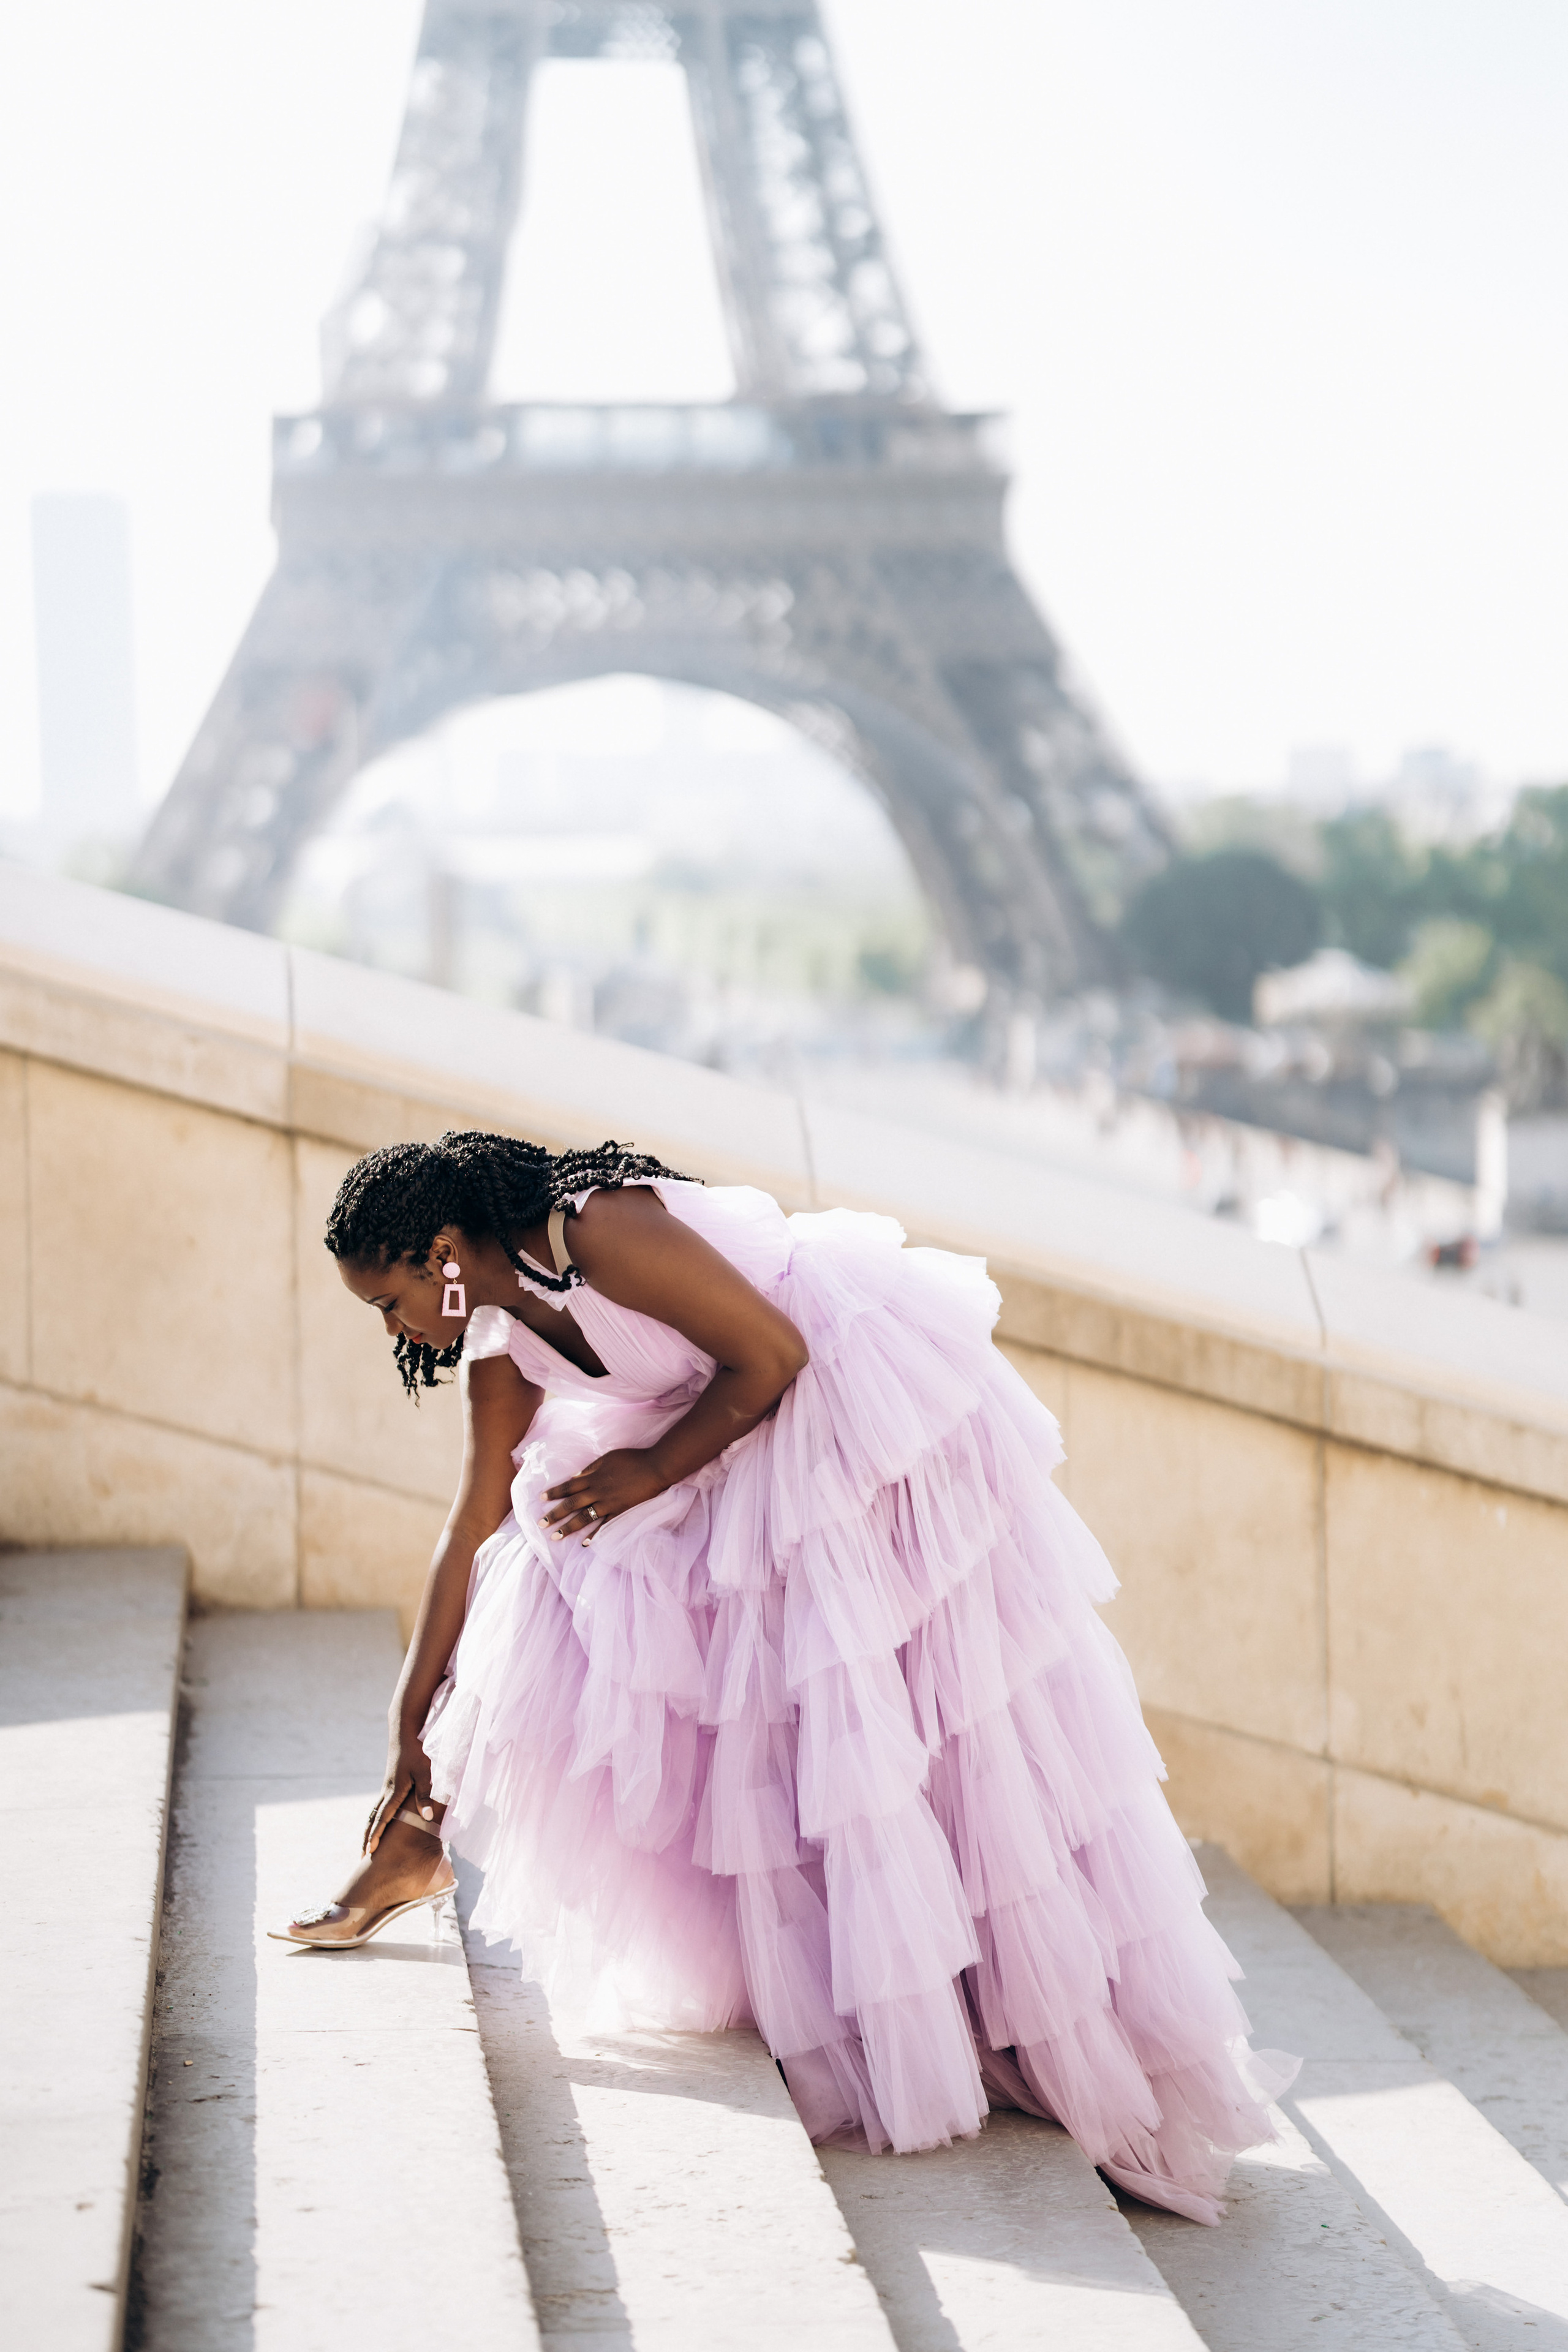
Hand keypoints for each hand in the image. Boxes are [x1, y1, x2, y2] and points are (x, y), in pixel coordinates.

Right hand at [364, 1728, 435, 1854]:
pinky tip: (377, 1824)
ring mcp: (386, 1787)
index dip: (376, 1836)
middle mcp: (387, 1791)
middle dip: (367, 1837)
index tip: (368, 1852)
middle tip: (361, 1856)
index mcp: (394, 1791)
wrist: (404, 1732)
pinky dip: (375, 1818)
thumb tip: (427, 1817)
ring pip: (374, 1812)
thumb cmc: (417, 1752)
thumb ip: (425, 1795)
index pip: (382, 1819)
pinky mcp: (390, 1783)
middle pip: (373, 1819)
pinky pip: (379, 1805)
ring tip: (365, 1844)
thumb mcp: (425, 1773)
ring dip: (369, 1829)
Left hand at [541, 1447, 666, 1540]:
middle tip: (541, 1524)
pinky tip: (584, 1544)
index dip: (554, 1492)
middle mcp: (597, 1492)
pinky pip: (604, 1526)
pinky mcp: (620, 1512)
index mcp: (593, 1477)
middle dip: (555, 1514)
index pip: (568, 1486)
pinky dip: (594, 1535)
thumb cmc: (631, 1459)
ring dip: (568, 1528)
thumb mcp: (608, 1458)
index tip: (540, 1499)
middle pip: (572, 1504)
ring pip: (584, 1517)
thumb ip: (590, 1468)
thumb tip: (574, 1477)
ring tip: (555, 1537)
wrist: (654, 1468)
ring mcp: (608, 1504)